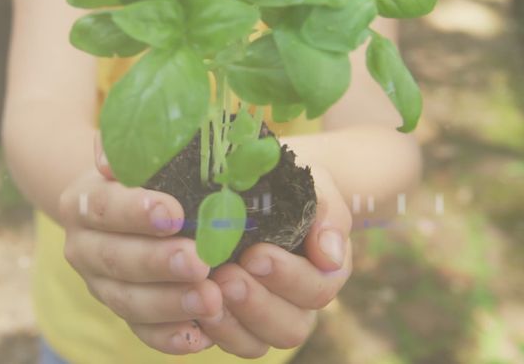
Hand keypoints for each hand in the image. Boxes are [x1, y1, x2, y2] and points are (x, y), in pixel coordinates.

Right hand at [55, 132, 223, 354]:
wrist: (113, 204)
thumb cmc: (140, 174)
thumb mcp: (134, 154)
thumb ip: (133, 149)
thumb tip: (114, 153)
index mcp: (83, 203)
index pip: (104, 207)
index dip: (136, 211)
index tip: (174, 212)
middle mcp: (83, 247)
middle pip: (116, 259)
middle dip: (158, 263)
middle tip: (200, 261)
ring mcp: (100, 285)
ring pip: (128, 301)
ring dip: (170, 302)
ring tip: (211, 298)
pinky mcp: (122, 312)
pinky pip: (142, 332)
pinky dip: (169, 337)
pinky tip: (200, 334)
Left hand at [197, 165, 352, 357]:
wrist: (250, 181)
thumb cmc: (286, 184)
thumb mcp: (313, 187)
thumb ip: (328, 216)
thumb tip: (330, 257)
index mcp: (323, 272)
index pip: (316, 289)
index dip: (288, 277)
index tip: (254, 254)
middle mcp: (298, 304)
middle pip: (290, 327)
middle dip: (257, 303)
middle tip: (226, 276)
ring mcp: (265, 320)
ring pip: (257, 343)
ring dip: (232, 321)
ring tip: (209, 288)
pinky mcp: (233, 325)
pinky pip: (226, 343)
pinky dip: (211, 330)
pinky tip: (193, 305)